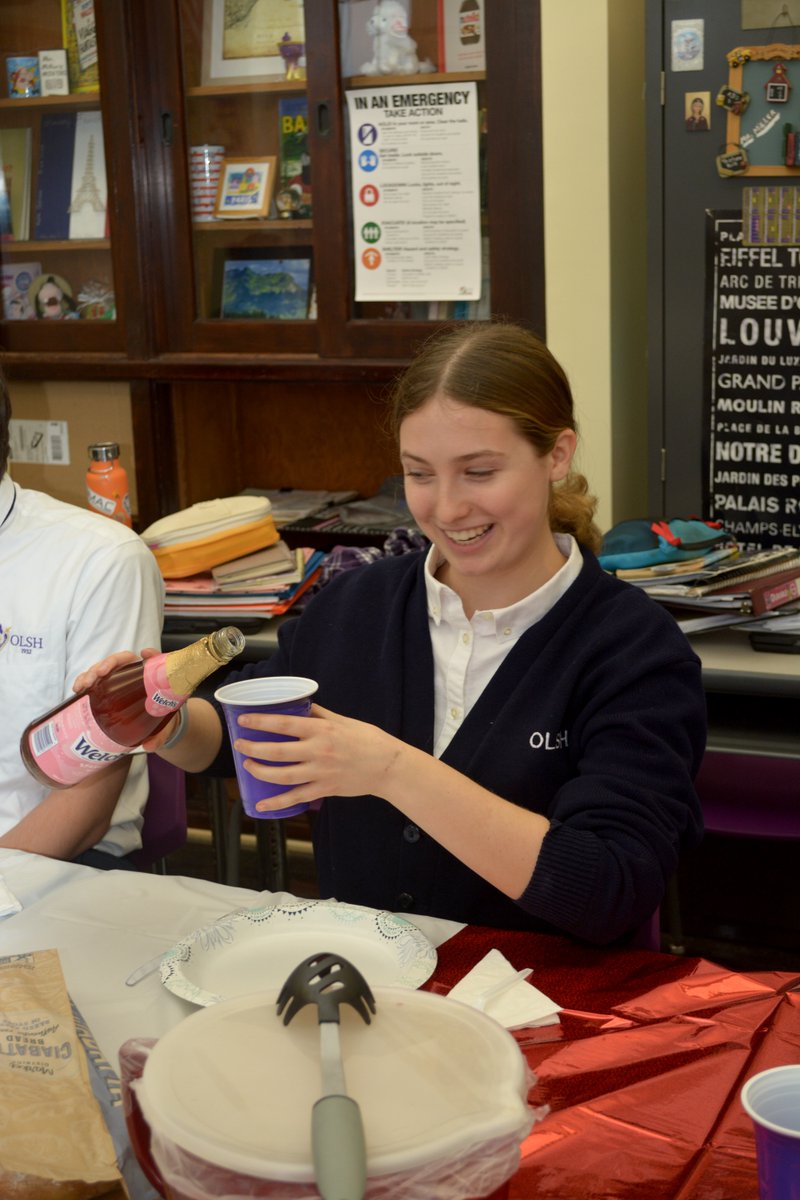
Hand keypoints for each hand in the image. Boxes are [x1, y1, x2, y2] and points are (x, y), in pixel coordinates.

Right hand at [71, 647, 177, 751]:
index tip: (143, 655)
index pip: (149, 661)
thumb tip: (149, 746)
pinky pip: (92, 682)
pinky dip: (83, 682)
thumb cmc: (157, 720)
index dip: (148, 655)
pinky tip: (77, 689)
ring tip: (84, 684)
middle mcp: (130, 675)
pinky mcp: (103, 690)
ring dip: (90, 673)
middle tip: (98, 674)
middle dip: (106, 665)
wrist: (151, 726)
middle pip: (118, 662)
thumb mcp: (162, 726)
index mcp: (147, 677)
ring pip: (101, 670)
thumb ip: (159, 736)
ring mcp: (115, 681)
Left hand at [233, 704, 407, 812]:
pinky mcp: (324, 789)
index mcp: (322, 730)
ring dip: (259, 771)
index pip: (284, 724)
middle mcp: (318, 751)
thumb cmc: (368, 740)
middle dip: (253, 748)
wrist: (388, 767)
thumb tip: (299, 704)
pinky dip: (276, 803)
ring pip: (282, 775)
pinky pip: (295, 798)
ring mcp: (320, 773)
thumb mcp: (343, 720)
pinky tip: (260, 805)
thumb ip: (319, 714)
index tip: (244, 720)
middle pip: (277, 751)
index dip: (260, 722)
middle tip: (239, 744)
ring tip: (247, 765)